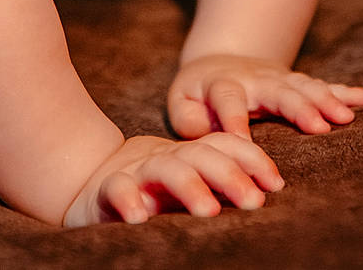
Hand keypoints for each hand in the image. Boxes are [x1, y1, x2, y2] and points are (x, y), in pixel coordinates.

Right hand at [62, 132, 283, 226]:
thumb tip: (265, 197)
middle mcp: (164, 160)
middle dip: (229, 174)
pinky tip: (141, 217)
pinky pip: (117, 190)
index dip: (250, 159)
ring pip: (164, 170)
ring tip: (209, 211)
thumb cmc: (148, 191)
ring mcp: (135, 173)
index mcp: (187, 156)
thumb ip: (215, 186)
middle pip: (199, 155)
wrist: (86, 181)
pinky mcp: (105, 190)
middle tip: (254, 202)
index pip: (222, 146)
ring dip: (188, 186)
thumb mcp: (185, 186)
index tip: (275, 183)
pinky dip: (128, 199)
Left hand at [168, 54, 362, 139]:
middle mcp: (256, 78)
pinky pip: (326, 86)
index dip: (235, 121)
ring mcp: (281, 79)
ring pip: (306, 87)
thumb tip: (206, 133)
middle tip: (319, 126)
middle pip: (278, 90)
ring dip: (327, 100)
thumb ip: (187, 118)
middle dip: (299, 107)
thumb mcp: (181, 101)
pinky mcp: (299, 84)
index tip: (243, 143)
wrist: (221, 60)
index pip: (228, 99)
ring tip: (347, 117)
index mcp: (224, 84)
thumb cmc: (199, 94)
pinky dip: (349, 92)